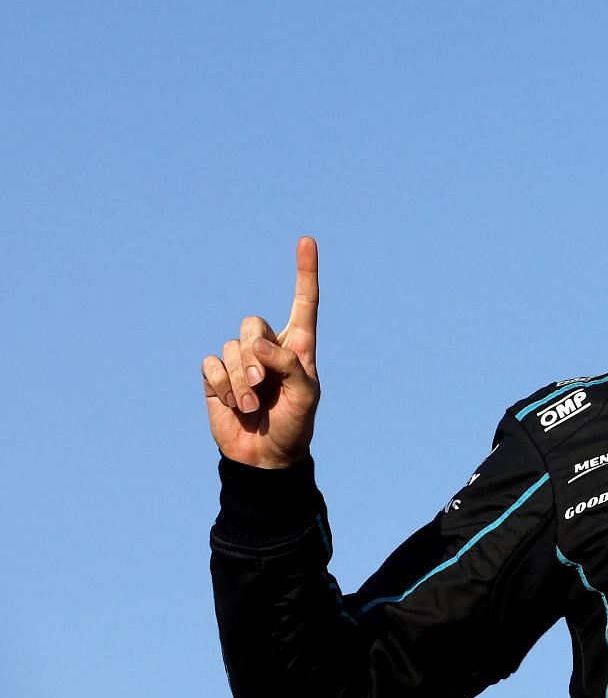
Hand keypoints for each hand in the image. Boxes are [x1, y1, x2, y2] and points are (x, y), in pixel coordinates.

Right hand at [202, 237, 321, 468]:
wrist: (266, 456)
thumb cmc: (295, 423)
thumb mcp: (306, 395)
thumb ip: (288, 364)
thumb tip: (256, 344)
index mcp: (298, 345)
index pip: (304, 302)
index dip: (305, 272)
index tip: (307, 240)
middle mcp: (268, 347)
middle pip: (252, 324)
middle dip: (254, 355)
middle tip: (262, 384)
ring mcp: (239, 361)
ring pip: (230, 348)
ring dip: (239, 380)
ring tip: (252, 404)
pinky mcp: (216, 378)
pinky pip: (210, 365)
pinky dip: (221, 385)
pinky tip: (234, 404)